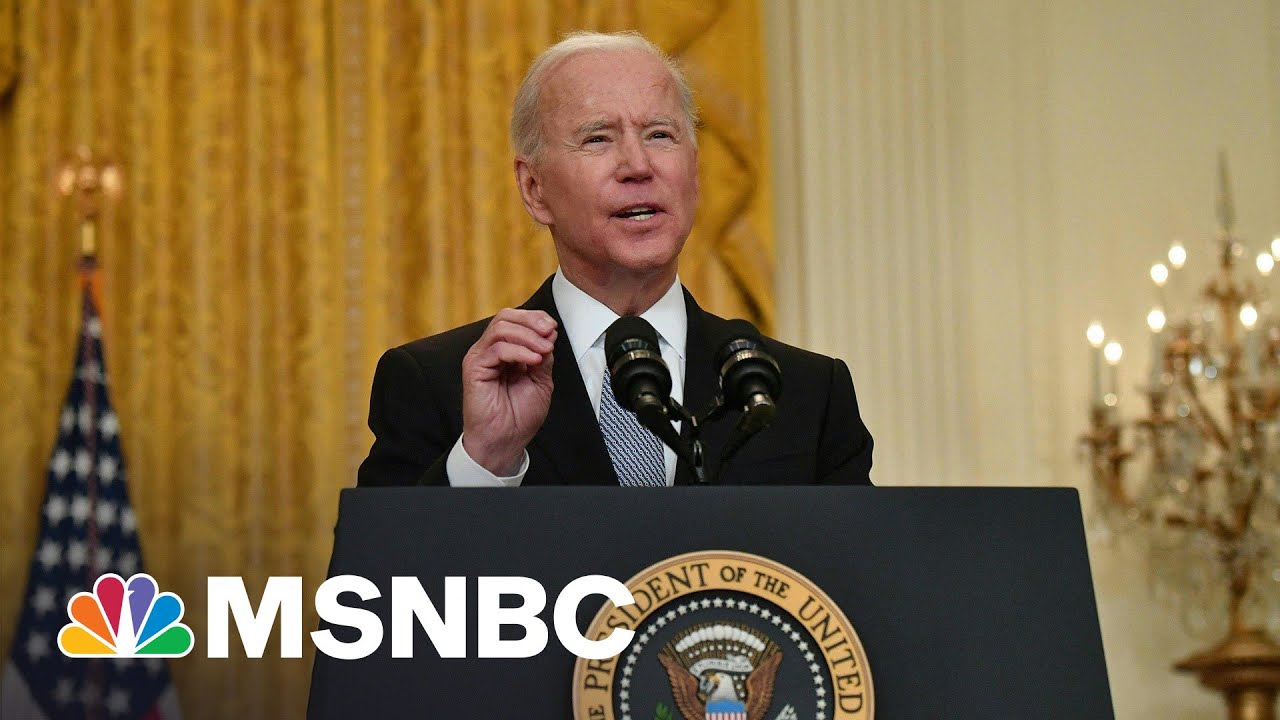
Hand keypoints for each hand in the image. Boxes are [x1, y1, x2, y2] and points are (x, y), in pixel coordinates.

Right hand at [461, 309, 556, 474]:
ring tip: (543, 351)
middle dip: (531, 321)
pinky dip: (518, 351)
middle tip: (549, 333)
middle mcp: (490, 350)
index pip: (516, 320)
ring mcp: (481, 357)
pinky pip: (496, 348)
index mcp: (506, 351)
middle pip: (505, 317)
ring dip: (527, 336)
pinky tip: (533, 361)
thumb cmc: (519, 416)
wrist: (506, 441)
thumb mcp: (541, 381)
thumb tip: (548, 334)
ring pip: (500, 328)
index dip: (535, 319)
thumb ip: (543, 357)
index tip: (553, 329)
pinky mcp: (474, 368)